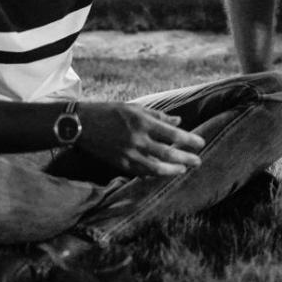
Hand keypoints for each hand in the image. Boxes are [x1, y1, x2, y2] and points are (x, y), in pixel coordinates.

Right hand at [78, 103, 205, 176]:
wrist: (81, 125)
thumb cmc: (109, 112)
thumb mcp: (134, 108)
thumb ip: (158, 116)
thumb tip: (179, 121)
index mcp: (142, 122)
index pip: (173, 134)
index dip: (189, 140)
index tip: (201, 143)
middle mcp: (137, 139)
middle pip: (168, 153)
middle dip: (186, 158)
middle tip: (198, 161)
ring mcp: (128, 154)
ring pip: (157, 168)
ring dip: (173, 170)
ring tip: (183, 169)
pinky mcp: (120, 164)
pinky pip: (142, 172)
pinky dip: (155, 174)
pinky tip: (163, 172)